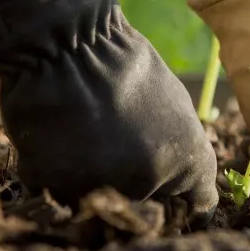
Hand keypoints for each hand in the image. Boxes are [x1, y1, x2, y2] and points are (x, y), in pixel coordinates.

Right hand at [0, 0, 217, 226]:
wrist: (66, 43)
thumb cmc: (125, 65)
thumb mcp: (176, 105)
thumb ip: (183, 150)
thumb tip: (189, 186)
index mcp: (187, 163)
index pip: (196, 207)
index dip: (183, 199)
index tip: (171, 193)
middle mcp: (149, 184)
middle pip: (145, 207)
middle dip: (136, 187)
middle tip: (118, 147)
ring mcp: (100, 188)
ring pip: (98, 204)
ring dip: (93, 182)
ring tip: (85, 136)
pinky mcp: (52, 185)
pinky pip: (56, 192)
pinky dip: (56, 171)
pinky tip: (57, 136)